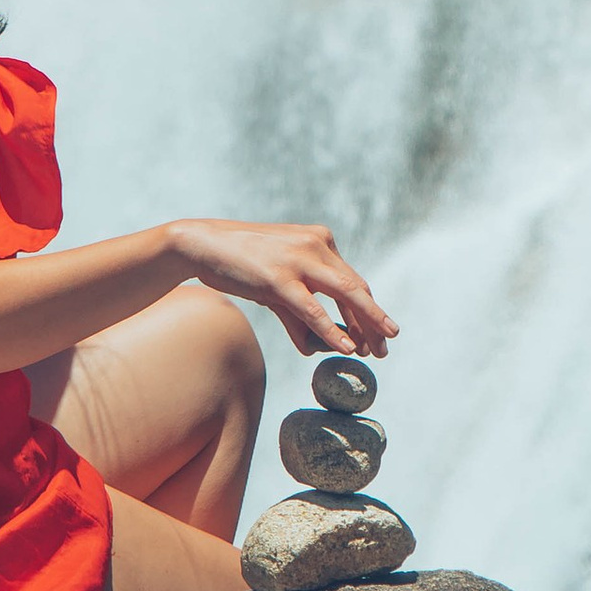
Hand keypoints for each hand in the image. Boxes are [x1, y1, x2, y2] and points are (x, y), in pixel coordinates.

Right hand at [165, 217, 396, 357]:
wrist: (204, 244)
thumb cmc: (241, 263)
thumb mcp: (277, 285)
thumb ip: (297, 312)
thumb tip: (312, 346)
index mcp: (319, 240)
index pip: (353, 280)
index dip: (368, 310)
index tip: (379, 335)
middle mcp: (316, 244)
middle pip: (356, 287)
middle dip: (374, 320)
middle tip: (387, 347)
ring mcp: (299, 259)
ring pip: (345, 294)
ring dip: (365, 325)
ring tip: (378, 350)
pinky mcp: (279, 278)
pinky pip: (313, 309)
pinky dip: (333, 330)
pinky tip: (348, 348)